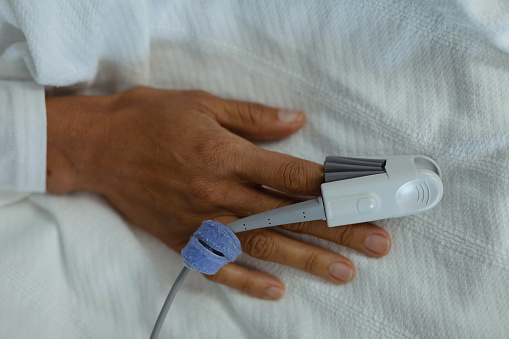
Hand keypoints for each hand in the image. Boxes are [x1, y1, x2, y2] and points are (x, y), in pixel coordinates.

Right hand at [46, 87, 390, 299]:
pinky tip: (277, 291)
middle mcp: (218, 194)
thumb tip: (297, 122)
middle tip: (377, 242)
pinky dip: (247, 282)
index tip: (365, 196)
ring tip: (345, 272)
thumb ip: (253, 117)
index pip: (291, 176)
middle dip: (337, 229)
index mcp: (226, 156)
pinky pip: (219, 266)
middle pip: (288, 216)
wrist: (98, 147)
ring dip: (306, 259)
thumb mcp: (203, 103)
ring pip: (263, 245)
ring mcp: (201, 222)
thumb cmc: (149, 119)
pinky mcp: (183, 239)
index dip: (332, 187)